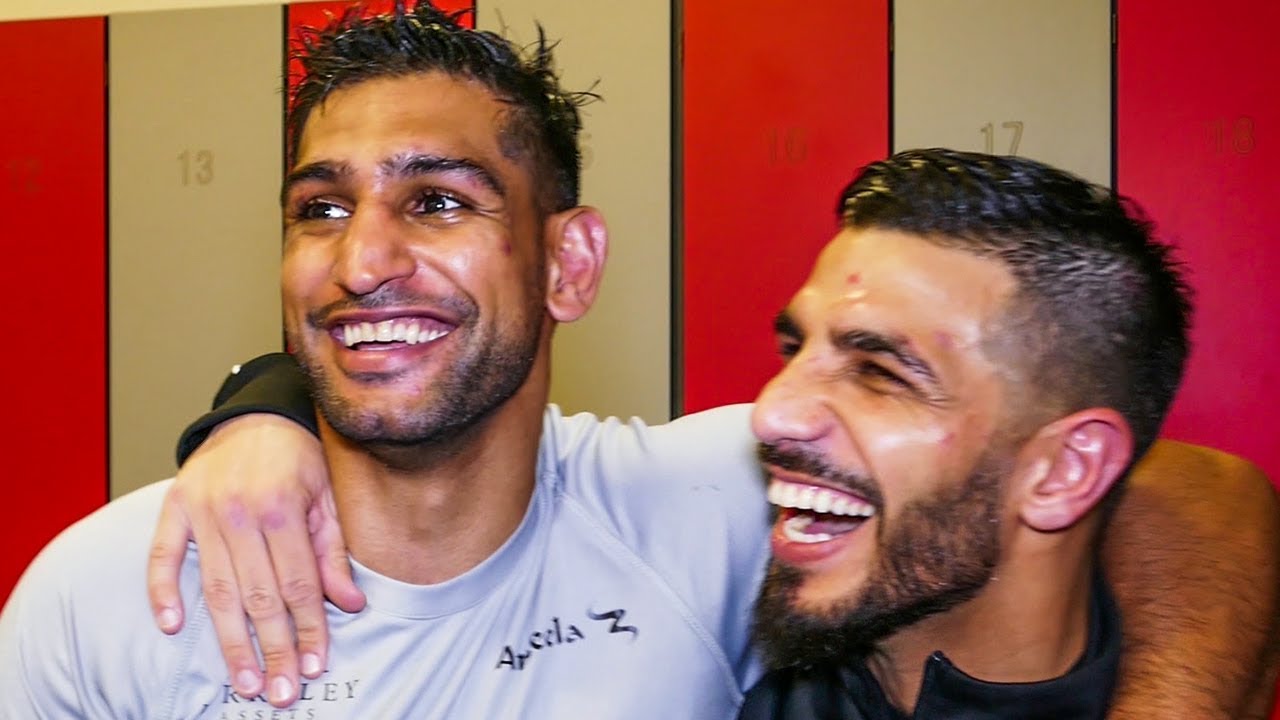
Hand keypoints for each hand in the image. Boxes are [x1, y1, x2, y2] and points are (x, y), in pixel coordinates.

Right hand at [146, 413, 364, 706]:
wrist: (258, 415)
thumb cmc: (300, 459)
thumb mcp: (329, 497)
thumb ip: (334, 552)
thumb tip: (350, 604)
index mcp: (282, 506)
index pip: (297, 583)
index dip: (307, 628)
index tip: (314, 665)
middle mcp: (239, 511)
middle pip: (257, 595)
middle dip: (272, 649)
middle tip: (280, 691)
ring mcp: (202, 510)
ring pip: (215, 588)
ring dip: (229, 640)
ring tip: (243, 679)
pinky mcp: (174, 506)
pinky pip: (162, 555)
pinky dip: (162, 591)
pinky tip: (171, 626)